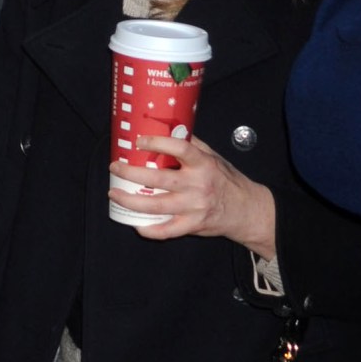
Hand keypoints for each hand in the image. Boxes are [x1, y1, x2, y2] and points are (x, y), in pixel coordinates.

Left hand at [109, 134, 276, 256]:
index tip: (139, 141)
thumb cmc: (226, 181)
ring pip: (157, 205)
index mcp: (203, 164)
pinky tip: (136, 224)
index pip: (180, 149)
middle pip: (160, 179)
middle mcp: (198, 185)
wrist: (246, 210)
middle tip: (115, 168)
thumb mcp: (214, 157)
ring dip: (131, 201)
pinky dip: (150, 230)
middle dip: (132, 173)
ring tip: (115, 194)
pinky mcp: (193, 225)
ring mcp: (194, 207)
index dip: (158, 143)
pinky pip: (167, 231)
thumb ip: (193, 146)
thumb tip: (170, 130)